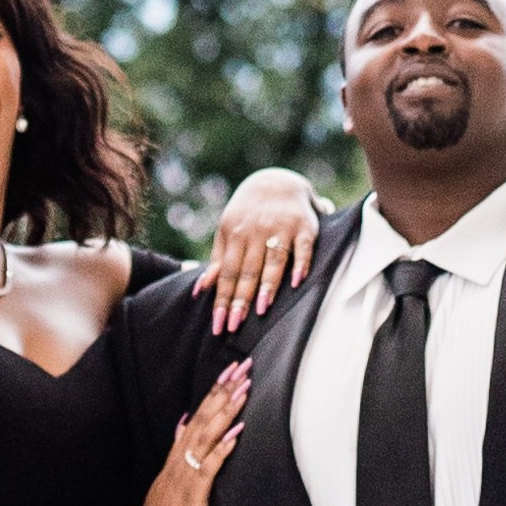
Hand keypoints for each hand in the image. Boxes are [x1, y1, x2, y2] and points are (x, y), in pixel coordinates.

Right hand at [129, 364, 250, 505]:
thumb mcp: (166, 485)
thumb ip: (175, 455)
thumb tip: (182, 426)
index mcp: (174, 461)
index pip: (196, 419)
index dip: (213, 395)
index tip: (229, 374)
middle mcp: (179, 463)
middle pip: (203, 419)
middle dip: (223, 391)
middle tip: (242, 367)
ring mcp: (184, 477)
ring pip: (206, 436)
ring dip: (226, 411)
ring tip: (243, 388)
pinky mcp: (191, 494)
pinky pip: (209, 467)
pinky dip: (223, 448)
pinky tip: (237, 433)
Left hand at [195, 170, 326, 333]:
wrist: (277, 181)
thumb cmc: (248, 214)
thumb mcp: (227, 231)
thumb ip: (218, 260)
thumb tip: (200, 290)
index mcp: (234, 233)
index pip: (227, 272)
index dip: (222, 299)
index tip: (219, 324)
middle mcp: (256, 230)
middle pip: (247, 270)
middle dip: (240, 299)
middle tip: (235, 325)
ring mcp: (281, 227)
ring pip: (273, 261)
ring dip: (267, 285)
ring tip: (261, 310)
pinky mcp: (304, 227)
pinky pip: (303, 248)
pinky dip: (300, 264)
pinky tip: (296, 282)